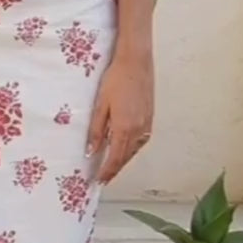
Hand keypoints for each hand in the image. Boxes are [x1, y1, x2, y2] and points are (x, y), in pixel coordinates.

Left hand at [86, 54, 153, 184]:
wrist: (136, 61)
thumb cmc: (115, 79)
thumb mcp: (100, 105)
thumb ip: (96, 130)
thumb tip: (92, 151)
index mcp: (124, 128)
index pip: (115, 158)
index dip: (107, 171)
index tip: (99, 181)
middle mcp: (138, 130)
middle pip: (126, 157)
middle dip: (115, 170)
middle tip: (104, 178)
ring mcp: (146, 124)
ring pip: (135, 150)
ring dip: (124, 160)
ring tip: (112, 167)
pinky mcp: (150, 117)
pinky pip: (141, 141)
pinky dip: (132, 149)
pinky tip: (126, 148)